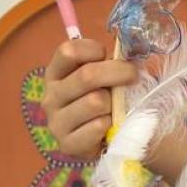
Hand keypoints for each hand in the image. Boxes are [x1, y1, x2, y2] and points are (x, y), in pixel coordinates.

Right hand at [41, 38, 138, 159]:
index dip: (93, 49)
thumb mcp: (107, 74)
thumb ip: (116, 58)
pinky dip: (111, 125)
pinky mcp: (67, 145)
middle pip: (86, 75)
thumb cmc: (107, 97)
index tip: (108, 54)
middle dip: (118, 72)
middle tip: (133, 75)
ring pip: (95, 102)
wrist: (107, 137)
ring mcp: (56, 123)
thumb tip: (136, 42)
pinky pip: (98, 127)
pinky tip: (109, 127)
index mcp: (56, 74)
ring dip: (114, 104)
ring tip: (115, 108)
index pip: (67, 51)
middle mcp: (50, 97)